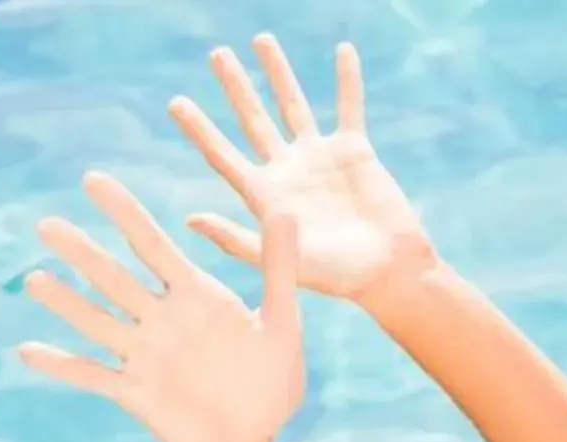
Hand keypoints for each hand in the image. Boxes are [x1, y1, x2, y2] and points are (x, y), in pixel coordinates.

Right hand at [17, 177, 304, 441]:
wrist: (251, 441)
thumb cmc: (270, 380)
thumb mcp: (282, 322)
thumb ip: (279, 268)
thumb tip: (286, 208)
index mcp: (195, 296)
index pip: (153, 246)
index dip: (124, 214)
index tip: (92, 180)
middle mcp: (161, 319)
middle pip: (114, 279)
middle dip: (82, 253)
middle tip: (47, 225)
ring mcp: (144, 355)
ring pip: (97, 322)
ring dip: (66, 303)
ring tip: (35, 281)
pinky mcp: (134, 393)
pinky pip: (92, 376)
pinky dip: (62, 365)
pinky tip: (29, 350)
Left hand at [171, 36, 439, 303]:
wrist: (389, 271)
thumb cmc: (338, 276)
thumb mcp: (284, 262)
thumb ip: (238, 240)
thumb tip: (190, 218)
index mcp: (266, 197)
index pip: (224, 155)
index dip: (200, 130)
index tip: (176, 103)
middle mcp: (289, 171)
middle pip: (253, 120)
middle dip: (235, 87)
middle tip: (216, 55)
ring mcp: (320, 158)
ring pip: (293, 105)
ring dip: (278, 72)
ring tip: (261, 40)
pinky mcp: (354, 151)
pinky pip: (349, 107)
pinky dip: (347, 79)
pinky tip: (342, 50)